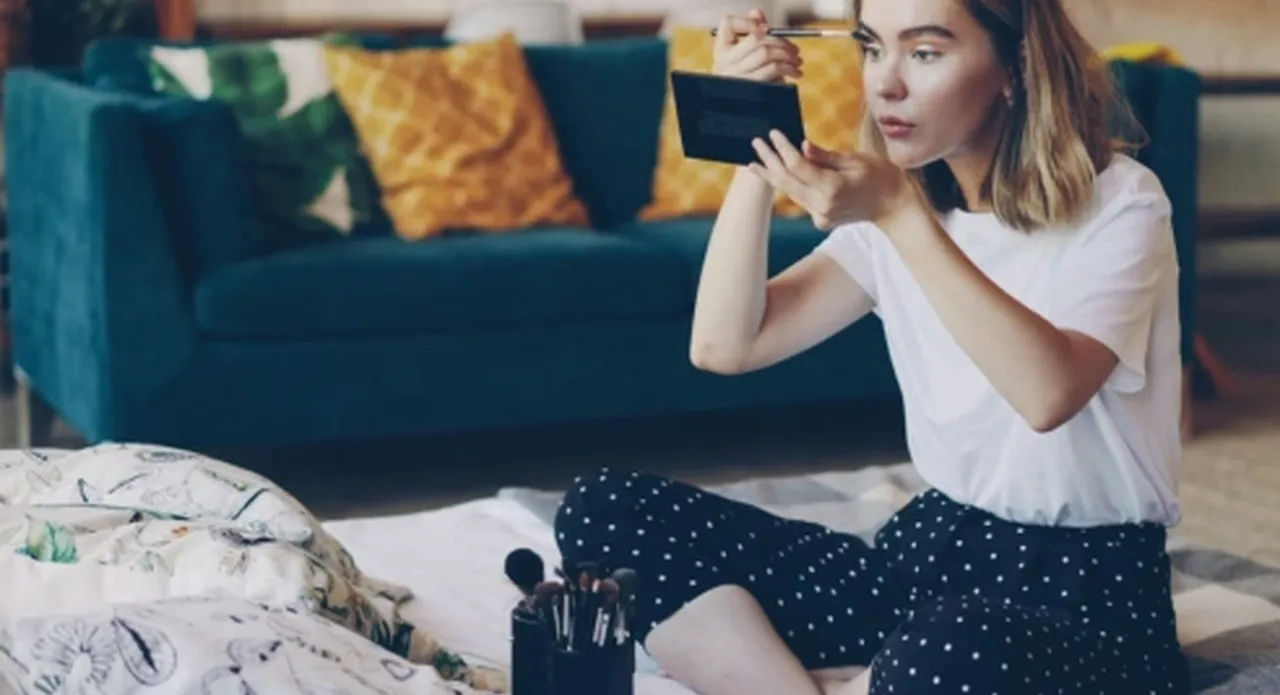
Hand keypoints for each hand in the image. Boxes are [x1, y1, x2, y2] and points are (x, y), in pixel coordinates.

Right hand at [712, 10, 802, 82]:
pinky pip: (772, 69)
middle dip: (781, 42)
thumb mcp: (750, 60)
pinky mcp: (748, 88)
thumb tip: (757, 12)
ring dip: (788, 55)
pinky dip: (788, 68)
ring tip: (797, 62)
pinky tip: (795, 73)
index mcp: (721, 51)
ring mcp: (734, 76)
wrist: (747, 120)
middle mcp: (723, 62)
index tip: (766, 28)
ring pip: (766, 52)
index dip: (748, 21)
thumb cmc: (751, 86)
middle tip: (795, 50)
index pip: (728, 23)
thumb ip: (753, 34)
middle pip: (756, 38)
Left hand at [747, 131, 916, 229]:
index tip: (773, 133)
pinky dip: (788, 185)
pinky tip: (775, 174)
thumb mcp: (854, 159)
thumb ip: (824, 156)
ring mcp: (820, 216)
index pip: (798, 166)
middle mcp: (823, 205)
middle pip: (787, 181)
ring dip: (773, 175)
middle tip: (756, 143)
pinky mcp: (820, 220)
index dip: (783, 148)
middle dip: (769, 161)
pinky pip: (799, 199)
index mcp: (833, 188)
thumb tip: (801, 146)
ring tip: (756, 161)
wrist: (892, 206)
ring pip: (790, 192)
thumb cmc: (879, 176)